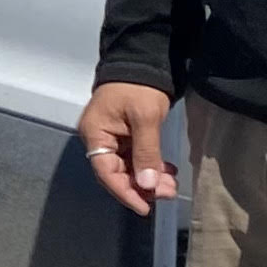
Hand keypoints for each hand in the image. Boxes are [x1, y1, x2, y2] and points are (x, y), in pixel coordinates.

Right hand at [80, 82, 177, 215]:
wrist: (143, 58)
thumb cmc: (140, 87)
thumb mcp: (145, 118)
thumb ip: (146, 153)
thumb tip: (147, 186)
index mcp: (95, 134)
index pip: (106, 172)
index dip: (125, 192)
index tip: (145, 207)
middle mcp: (99, 139)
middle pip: (117, 173)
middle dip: (142, 186)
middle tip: (167, 194)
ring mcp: (111, 137)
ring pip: (128, 167)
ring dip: (149, 178)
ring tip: (171, 185)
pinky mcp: (124, 134)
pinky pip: (135, 157)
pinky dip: (151, 166)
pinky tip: (168, 171)